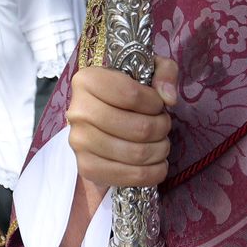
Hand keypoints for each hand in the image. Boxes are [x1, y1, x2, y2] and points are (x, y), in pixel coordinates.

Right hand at [67, 57, 177, 190]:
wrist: (99, 120)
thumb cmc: (125, 92)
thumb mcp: (147, 70)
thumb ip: (164, 72)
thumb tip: (169, 98)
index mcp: (87, 80)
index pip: (131, 95)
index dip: (155, 103)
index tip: (158, 104)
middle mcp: (78, 111)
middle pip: (138, 128)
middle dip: (161, 128)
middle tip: (164, 125)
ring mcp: (79, 142)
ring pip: (137, 153)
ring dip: (160, 150)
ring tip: (162, 143)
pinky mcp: (86, 167)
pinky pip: (129, 176)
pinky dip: (153, 173)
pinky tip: (158, 164)